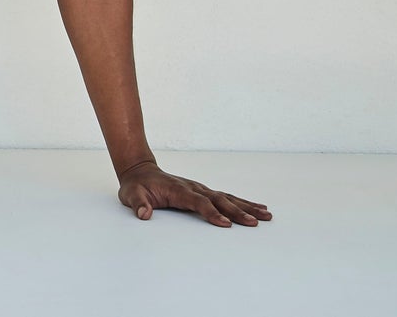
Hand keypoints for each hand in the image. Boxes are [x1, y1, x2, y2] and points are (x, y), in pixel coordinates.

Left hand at [117, 161, 272, 227]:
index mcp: (178, 190)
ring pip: (226, 198)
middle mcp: (193, 187)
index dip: (212, 212)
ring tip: (266, 215)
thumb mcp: (131, 195)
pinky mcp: (203, 192)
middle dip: (237, 211)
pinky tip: (256, 208)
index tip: (226, 224)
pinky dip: (242, 202)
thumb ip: (138, 204)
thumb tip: (144, 214)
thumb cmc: (136, 186)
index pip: (198, 202)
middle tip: (255, 222)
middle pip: (219, 200)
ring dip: (246, 206)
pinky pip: (225, 197)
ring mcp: (200, 188)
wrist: (139, 171)